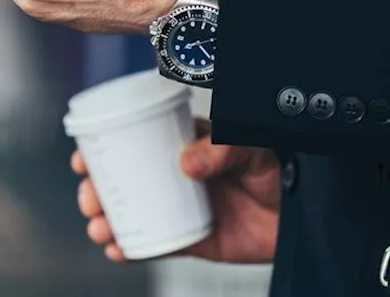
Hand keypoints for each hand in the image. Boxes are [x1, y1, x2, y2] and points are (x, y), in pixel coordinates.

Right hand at [73, 120, 280, 264]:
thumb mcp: (251, 146)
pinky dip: (131, 249)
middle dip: (96, 190)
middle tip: (91, 198)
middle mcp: (174, 175)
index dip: (101, 148)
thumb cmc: (280, 168)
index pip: (132, 140)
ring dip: (106, 220)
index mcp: (182, 143)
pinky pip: (153, 244)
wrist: (305, 212)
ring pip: (130, 214)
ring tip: (99, 226)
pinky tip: (117, 249)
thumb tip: (187, 163)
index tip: (84, 156)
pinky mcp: (190, 239)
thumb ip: (222, 149)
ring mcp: (179, 208)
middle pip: (121, 181)